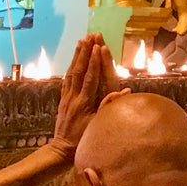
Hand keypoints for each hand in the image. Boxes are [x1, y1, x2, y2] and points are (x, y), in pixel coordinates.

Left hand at [51, 34, 121, 156]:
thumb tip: (124, 90)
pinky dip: (71, 68)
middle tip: (90, 35)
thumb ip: (109, 107)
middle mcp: (73, 97)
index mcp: (83, 103)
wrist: (62, 150)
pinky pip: (67, 80)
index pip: (90, 77)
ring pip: (71, 73)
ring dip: (77, 56)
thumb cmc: (83, 140)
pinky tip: (74, 61)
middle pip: (79, 70)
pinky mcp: (63, 100)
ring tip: (81, 41)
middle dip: (85, 52)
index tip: (98, 46)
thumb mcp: (98, 125)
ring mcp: (66, 98)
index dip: (95, 61)